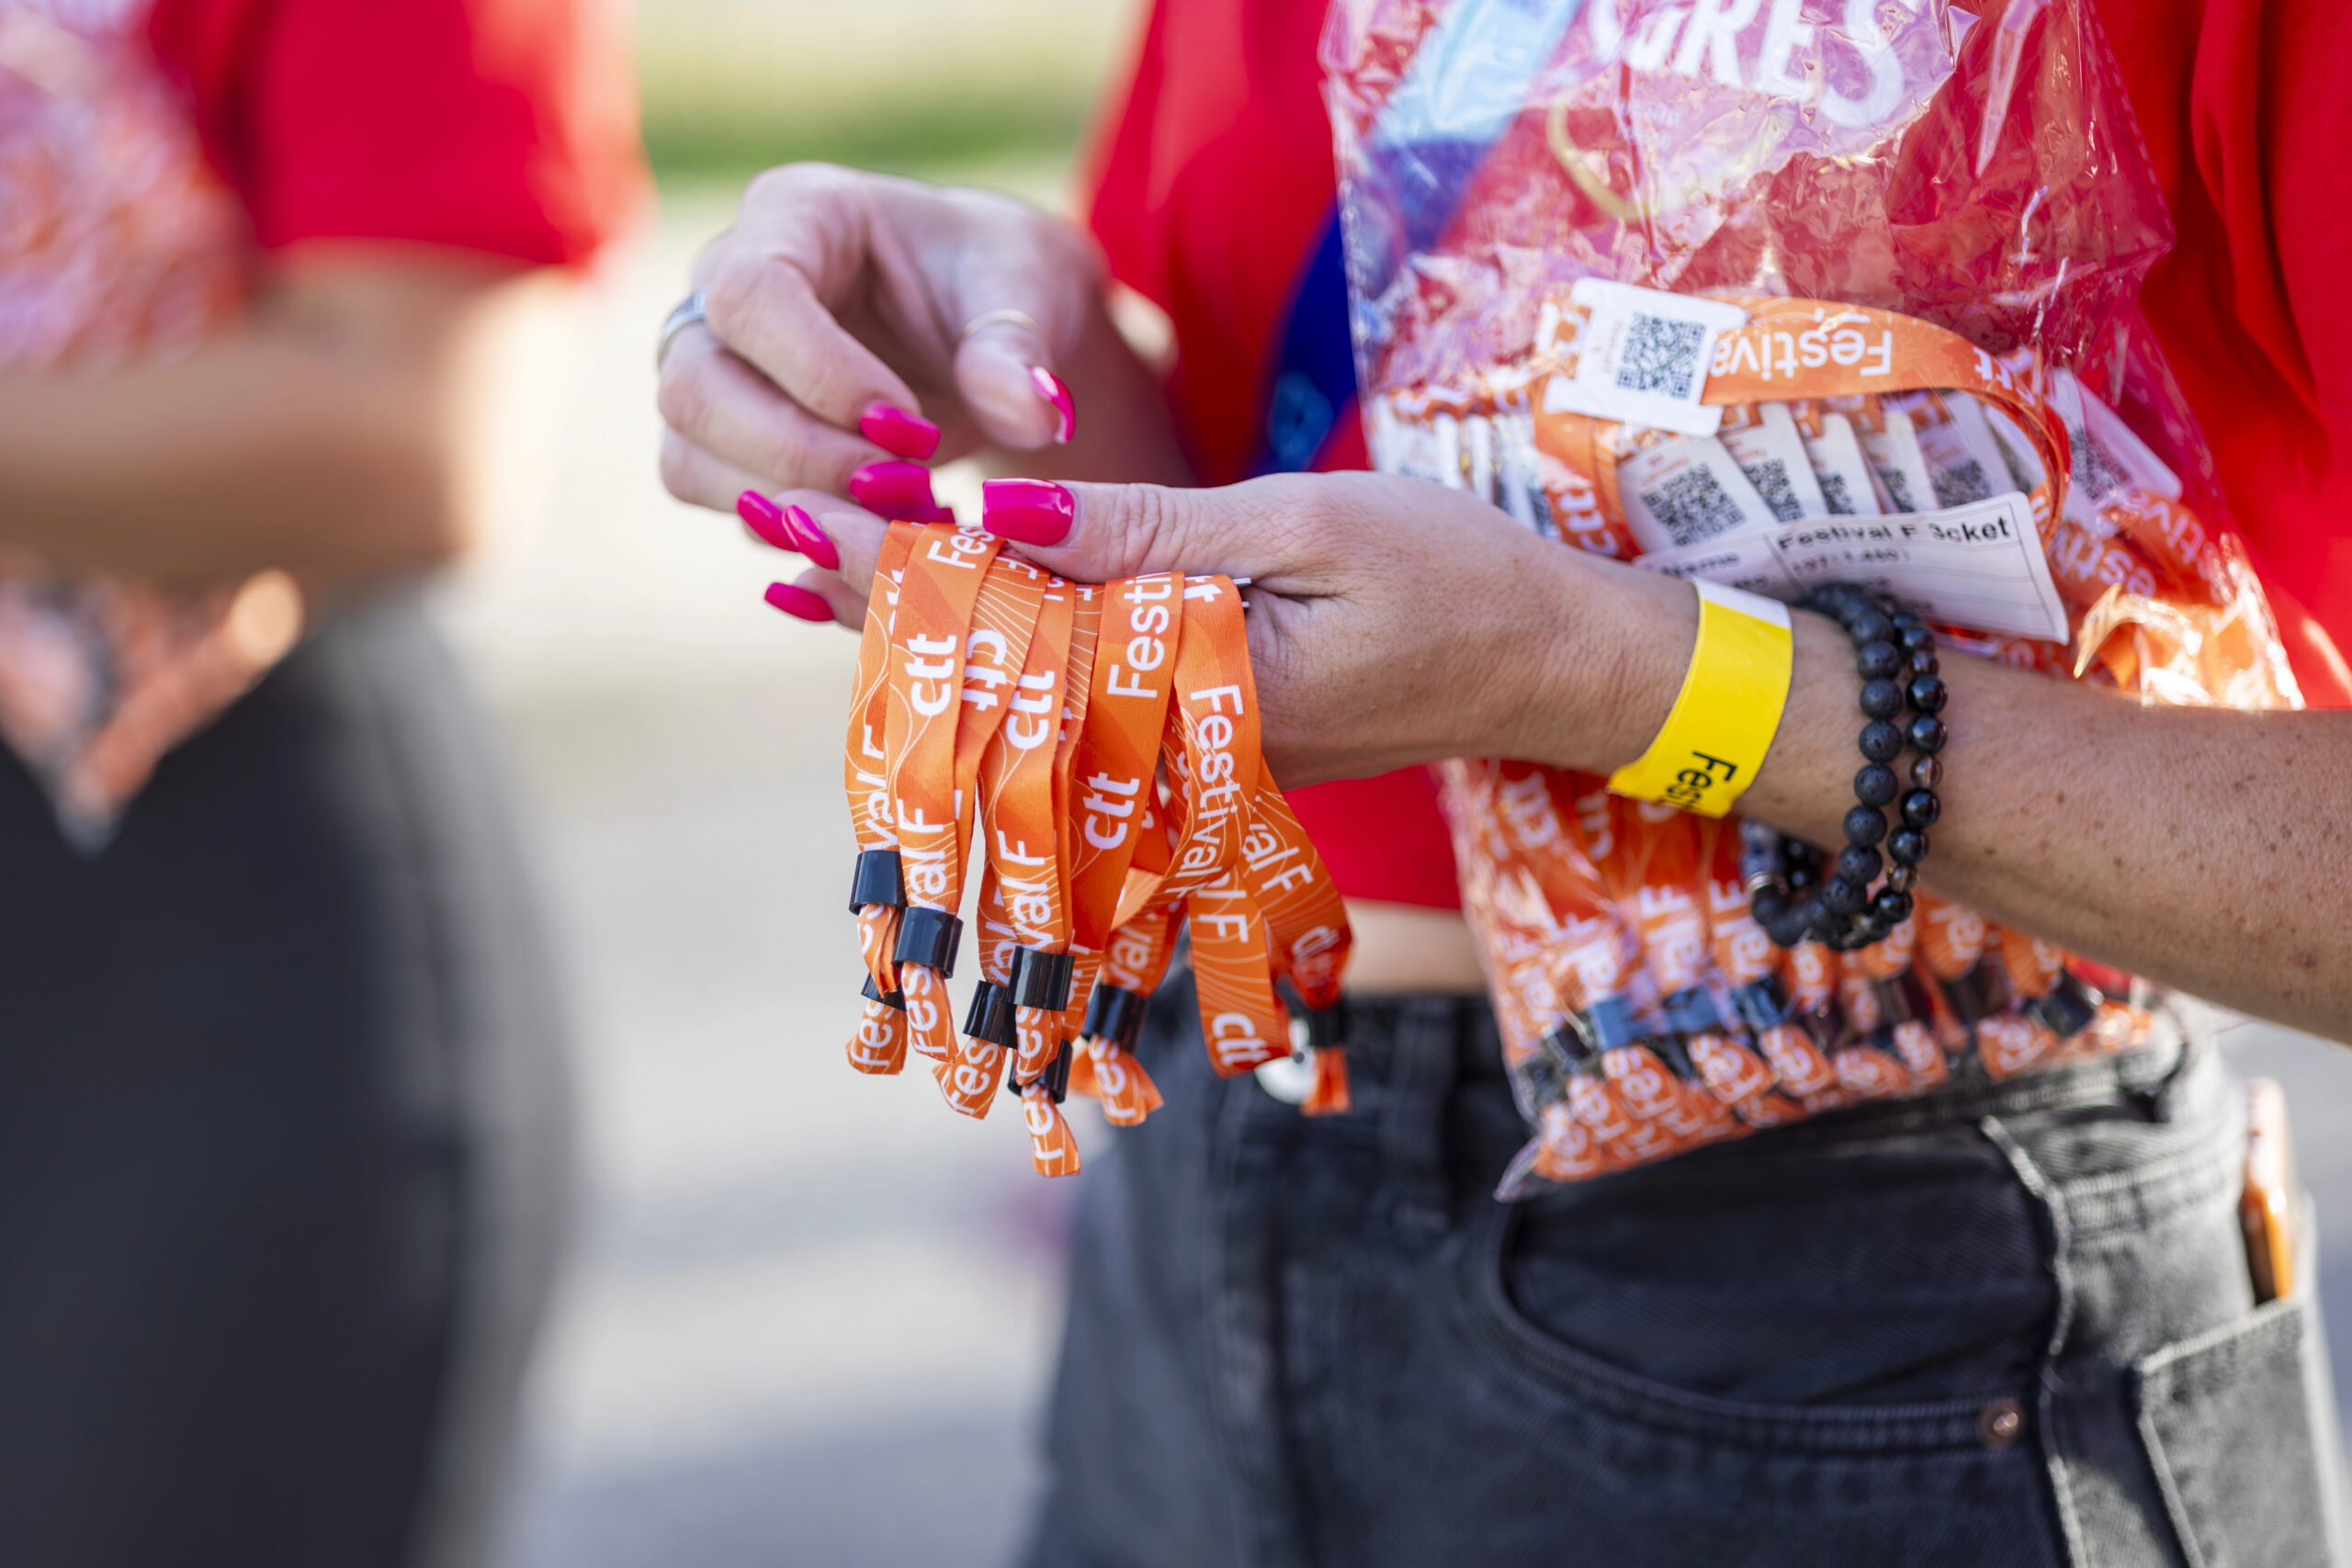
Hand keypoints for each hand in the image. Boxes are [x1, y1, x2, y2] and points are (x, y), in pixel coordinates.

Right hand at [659, 165, 1169, 520]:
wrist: (983, 329)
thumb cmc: (999, 284)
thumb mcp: (1033, 291)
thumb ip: (1021, 349)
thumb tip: (1034, 416)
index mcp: (796, 213)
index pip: (753, 293)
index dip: (820, 375)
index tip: (911, 428)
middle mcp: (723, 282)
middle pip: (696, 383)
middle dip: (801, 455)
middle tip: (906, 487)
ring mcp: (708, 361)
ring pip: (687, 452)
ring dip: (789, 502)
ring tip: (897, 510)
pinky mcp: (716, 434)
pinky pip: (707, 491)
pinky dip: (785, 527)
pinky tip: (870, 527)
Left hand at [752, 470, 1696, 787]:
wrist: (1553, 666)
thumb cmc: (1456, 577)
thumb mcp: (1309, 525)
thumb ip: (1152, 537)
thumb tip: (1000, 516)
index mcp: (1199, 689)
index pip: (1015, 632)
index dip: (904, 573)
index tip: (806, 520)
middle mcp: (1176, 743)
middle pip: (996, 674)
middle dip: (878, 603)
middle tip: (764, 535)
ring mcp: (1188, 753)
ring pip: (1024, 693)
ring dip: (915, 630)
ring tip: (799, 572)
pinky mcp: (1202, 738)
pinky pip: (1077, 699)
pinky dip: (995, 651)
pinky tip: (927, 617)